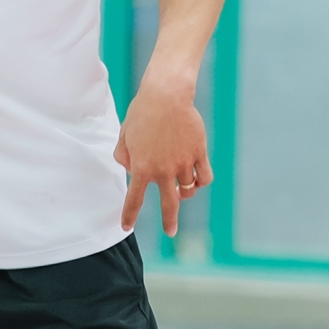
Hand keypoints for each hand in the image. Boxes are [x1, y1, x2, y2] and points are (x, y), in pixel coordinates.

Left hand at [114, 74, 211, 234]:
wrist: (167, 96)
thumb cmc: (142, 113)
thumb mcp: (125, 135)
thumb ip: (124, 156)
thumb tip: (133, 171)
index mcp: (142, 167)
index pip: (134, 199)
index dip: (129, 215)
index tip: (126, 227)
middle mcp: (164, 170)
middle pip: (169, 205)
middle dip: (170, 221)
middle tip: (171, 232)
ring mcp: (183, 163)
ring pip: (188, 190)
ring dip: (184, 194)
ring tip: (182, 191)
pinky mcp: (199, 153)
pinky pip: (204, 176)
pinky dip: (200, 181)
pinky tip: (196, 179)